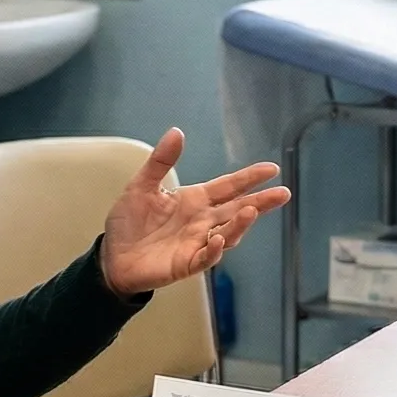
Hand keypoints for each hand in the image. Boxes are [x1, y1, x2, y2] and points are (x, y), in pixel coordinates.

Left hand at [99, 128, 290, 296]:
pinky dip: (214, 250)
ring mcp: (197, 243)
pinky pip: (205, 258)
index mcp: (195, 200)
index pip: (229, 187)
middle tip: (283, 194)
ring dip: (240, 224)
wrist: (113, 255)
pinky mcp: (186, 263)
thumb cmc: (129, 221)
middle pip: (238, 210)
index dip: (249, 178)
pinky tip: (219, 240)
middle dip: (261, 202)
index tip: (272, 169)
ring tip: (251, 211)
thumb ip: (161, 162)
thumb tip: (177, 132)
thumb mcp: (142, 186)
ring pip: (227, 234)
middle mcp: (202, 221)